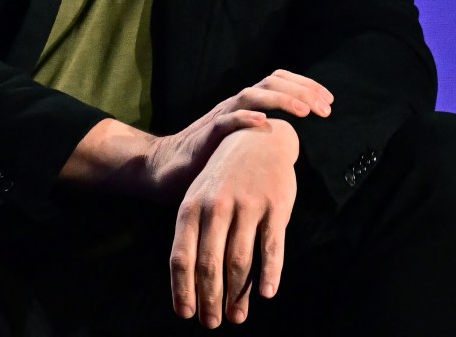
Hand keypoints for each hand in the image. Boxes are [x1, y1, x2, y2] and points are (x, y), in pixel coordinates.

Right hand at [146, 69, 329, 196]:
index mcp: (246, 106)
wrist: (165, 169)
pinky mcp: (206, 134)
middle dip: (302, 90)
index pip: (279, 82)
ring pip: (252, 94)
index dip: (305, 87)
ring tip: (305, 110)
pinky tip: (264, 122)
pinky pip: (226, 120)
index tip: (328, 102)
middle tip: (325, 107)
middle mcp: (235, 104)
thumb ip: (265, 142)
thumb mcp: (243, 147)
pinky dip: (245, 117)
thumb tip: (296, 146)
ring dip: (282, 100)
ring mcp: (220, 117)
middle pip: (271, 81)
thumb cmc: (208, 161)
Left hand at [169, 119, 297, 328]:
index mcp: (192, 205)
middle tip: (212, 323)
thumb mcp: (202, 198)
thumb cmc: (225, 177)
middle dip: (210, 299)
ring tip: (236, 317)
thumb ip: (199, 238)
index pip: (182, 255)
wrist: (258, 137)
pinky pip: (271, 246)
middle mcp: (216, 205)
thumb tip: (196, 288)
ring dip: (237, 294)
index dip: (183, 289)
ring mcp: (246, 205)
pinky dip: (269, 273)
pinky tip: (267, 293)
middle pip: (210, 263)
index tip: (186, 314)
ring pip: (239, 260)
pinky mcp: (274, 205)